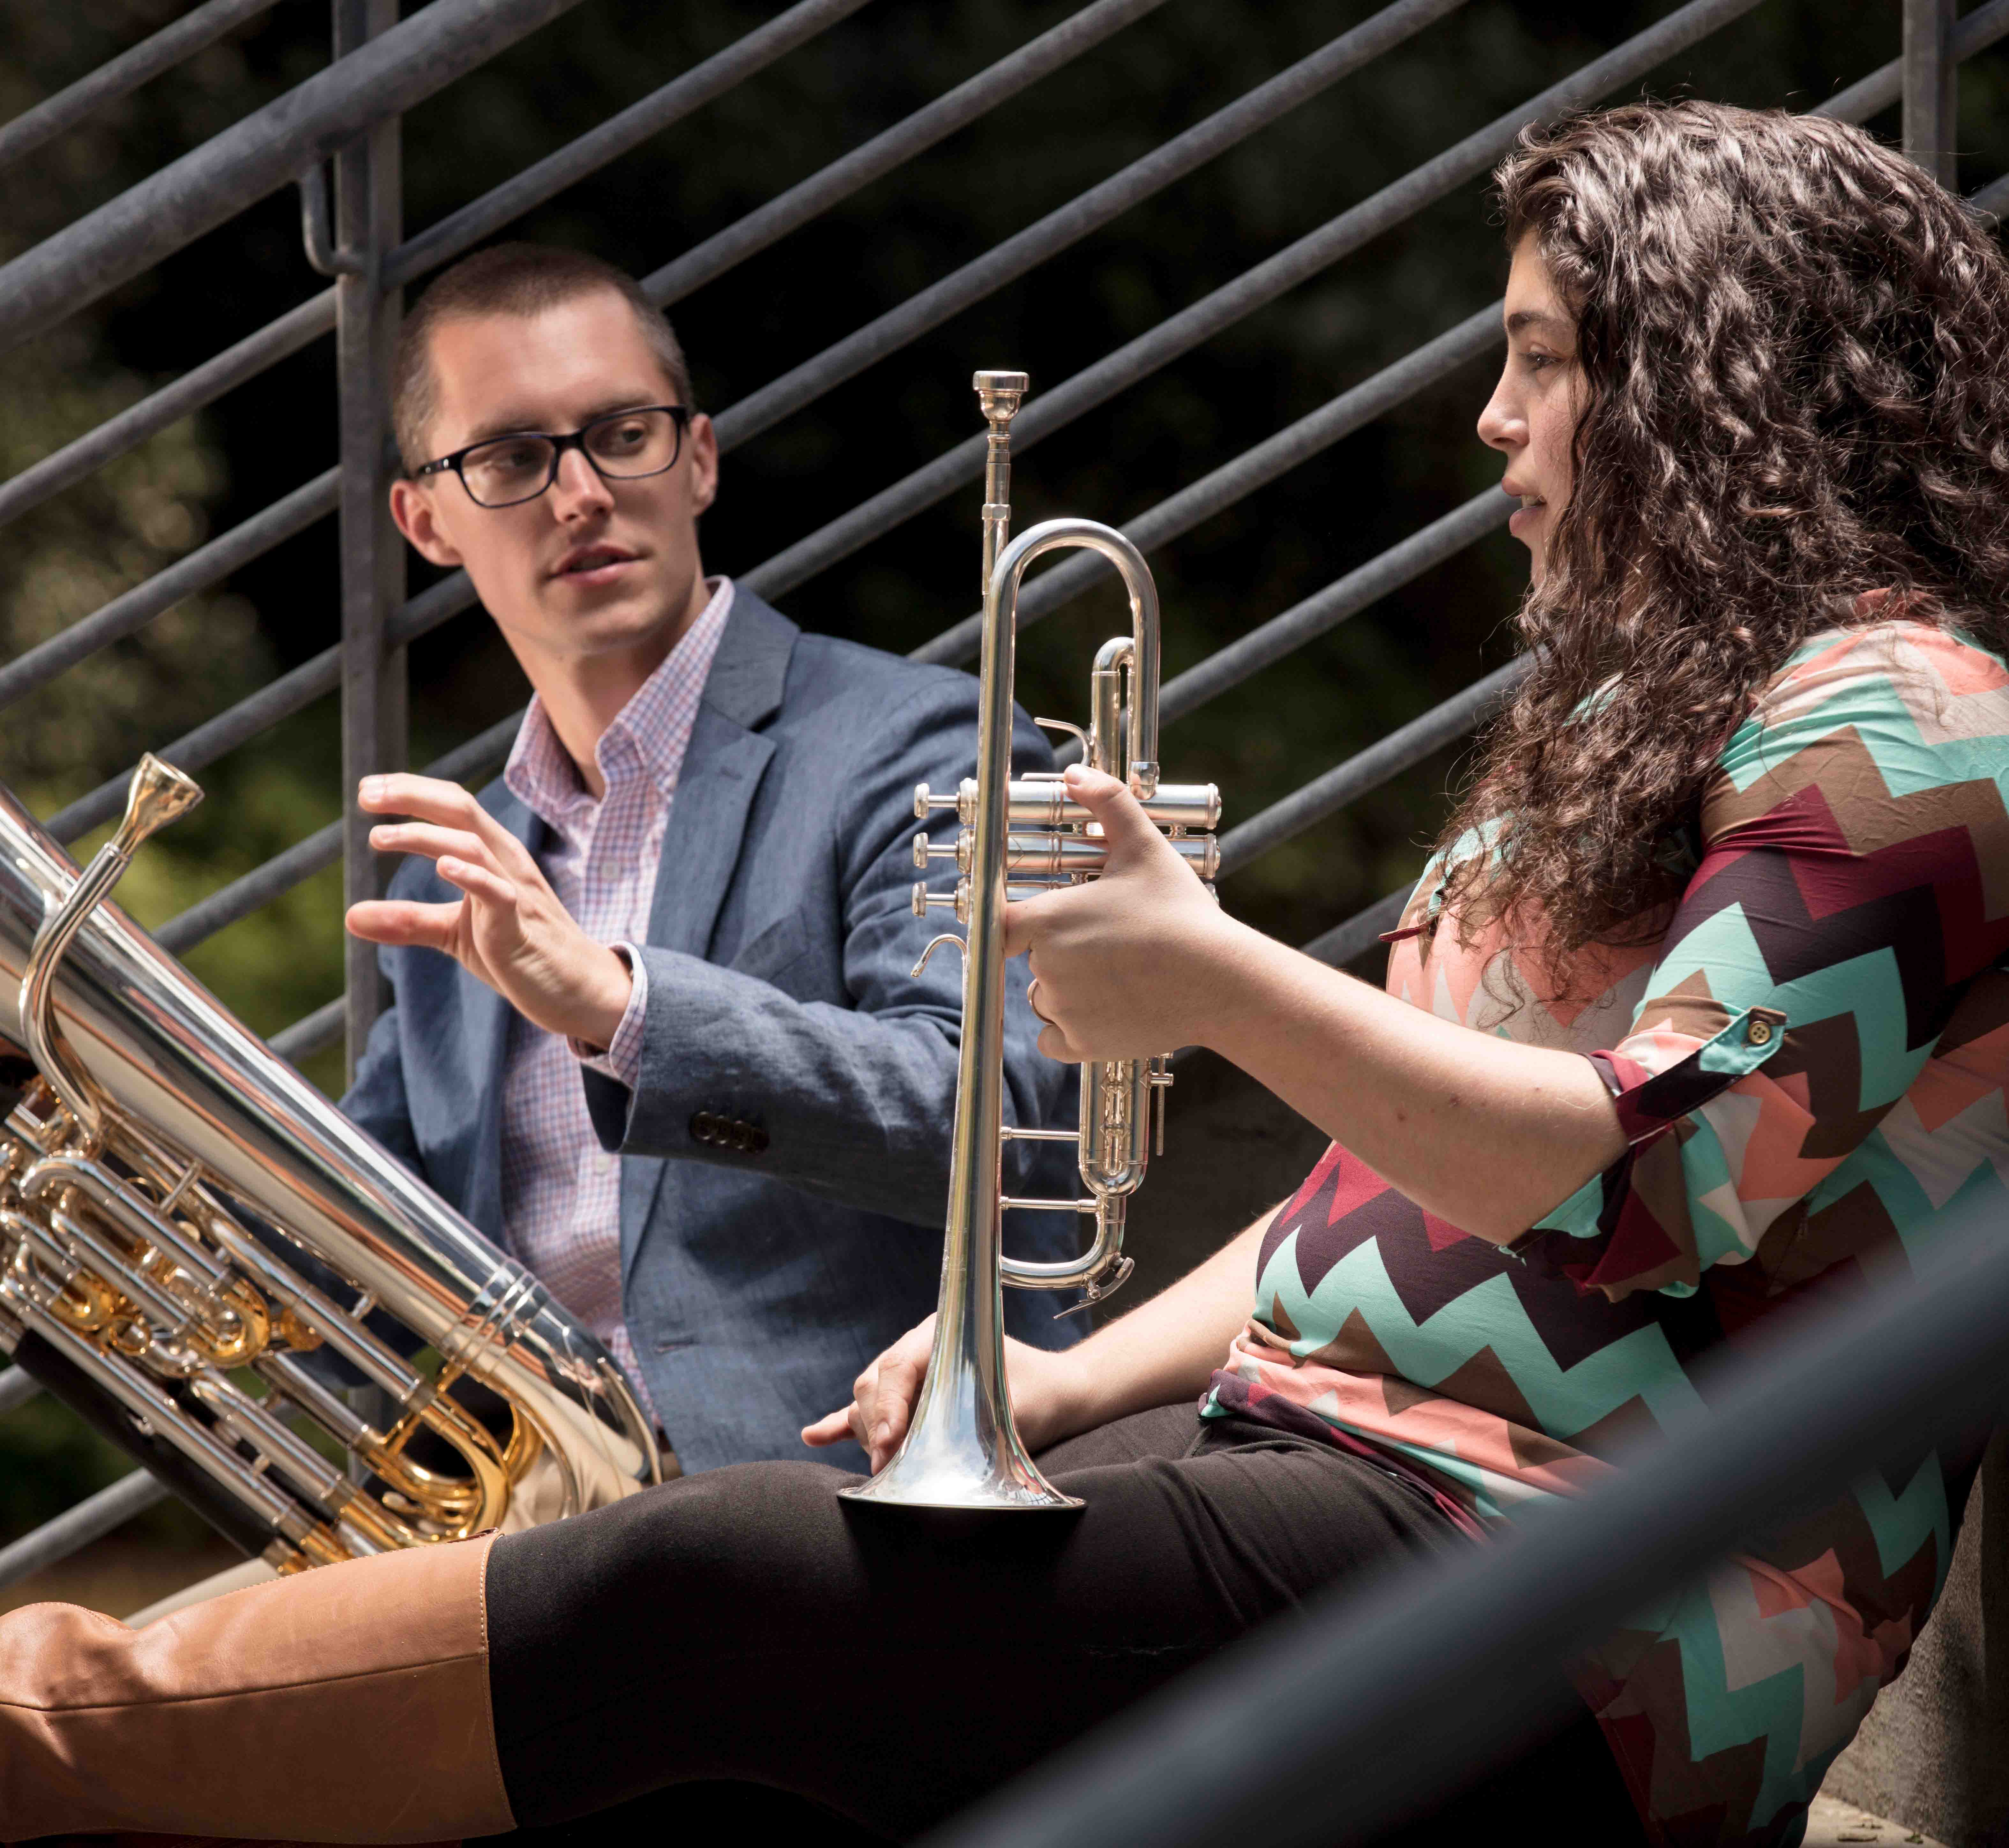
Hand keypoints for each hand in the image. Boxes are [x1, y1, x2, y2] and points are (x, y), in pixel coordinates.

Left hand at [345, 773, 632, 1049]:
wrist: (577, 990)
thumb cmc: (520, 954)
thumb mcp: (455, 933)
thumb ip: (408, 921)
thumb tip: (350, 916)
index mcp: (493, 856)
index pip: (453, 806)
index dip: (411, 791)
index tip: (368, 791)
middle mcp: (507, 862)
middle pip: (461, 809)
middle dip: (411, 795)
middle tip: (365, 795)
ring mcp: (516, 891)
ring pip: (473, 844)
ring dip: (423, 836)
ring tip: (378, 837)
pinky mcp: (520, 926)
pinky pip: (497, 892)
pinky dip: (470, 875)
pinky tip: (442, 867)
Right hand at [801, 1316, 1087, 1470]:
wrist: (1059, 1391)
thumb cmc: (1044, 1395)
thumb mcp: (1022, 1408)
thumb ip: (984, 1422)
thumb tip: (948, 1450)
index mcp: (944, 1335)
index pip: (897, 1368)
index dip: (887, 1408)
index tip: (885, 1446)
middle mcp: (920, 1349)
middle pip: (875, 1384)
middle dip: (875, 1426)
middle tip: (884, 1466)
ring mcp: (911, 1373)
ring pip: (867, 1400)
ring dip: (867, 1431)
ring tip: (876, 1463)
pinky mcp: (908, 1401)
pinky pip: (864, 1409)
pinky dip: (839, 1423)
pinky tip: (814, 1434)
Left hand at [1001, 764, 1243, 1061]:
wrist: (1218, 979)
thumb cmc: (1179, 912)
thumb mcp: (1144, 847)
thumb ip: (1107, 802)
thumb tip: (1077, 772)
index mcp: (1047, 920)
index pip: (1000, 923)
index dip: (1017, 922)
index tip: (1039, 922)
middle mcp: (1044, 967)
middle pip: (1032, 959)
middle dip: (1062, 951)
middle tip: (1109, 942)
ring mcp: (1062, 1008)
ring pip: (1046, 998)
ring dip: (1069, 989)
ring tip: (1119, 973)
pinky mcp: (1080, 1044)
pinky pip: (1055, 1038)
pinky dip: (1072, 1029)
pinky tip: (1109, 1008)